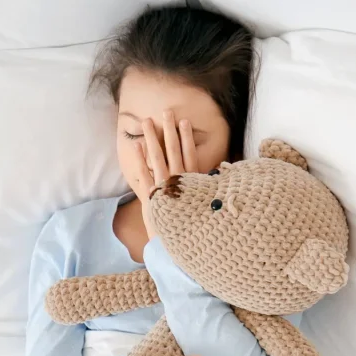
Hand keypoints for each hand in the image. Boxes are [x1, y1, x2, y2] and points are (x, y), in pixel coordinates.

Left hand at [128, 111, 198, 238]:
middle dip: (169, 130)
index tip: (185, 121)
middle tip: (165, 112)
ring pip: (157, 157)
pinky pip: (144, 173)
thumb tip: (219, 179)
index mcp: (194, 182)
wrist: (179, 244)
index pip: (191, 154)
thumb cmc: (195, 227)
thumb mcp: (207, 205)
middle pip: (173, 150)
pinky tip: (136, 145)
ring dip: (151, 138)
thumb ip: (209, 190)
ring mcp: (164, 186)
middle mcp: (179, 181)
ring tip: (146, 122)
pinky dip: (140, 159)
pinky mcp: (151, 196)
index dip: (187, 137)